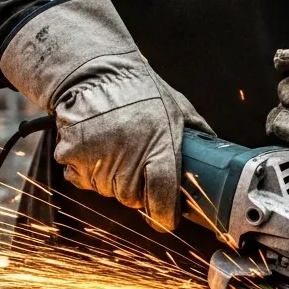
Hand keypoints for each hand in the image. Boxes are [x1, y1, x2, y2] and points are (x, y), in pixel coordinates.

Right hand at [0, 0, 210, 230]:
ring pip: (107, 191)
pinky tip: (96, 148)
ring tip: (115, 149)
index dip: (165, 213)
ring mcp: (99, 158)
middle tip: (136, 165)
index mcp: (159, 145)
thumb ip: (196, 131)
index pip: (163, 196)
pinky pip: (81, 178)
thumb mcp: (176, 106)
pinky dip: (86, 170)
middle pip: (132, 198)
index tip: (167, 217)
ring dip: (111, 179)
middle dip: (137, 190)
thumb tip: (214, 150)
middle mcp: (129, 156)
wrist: (93, 71)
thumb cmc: (137, 88)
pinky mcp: (73, 157)